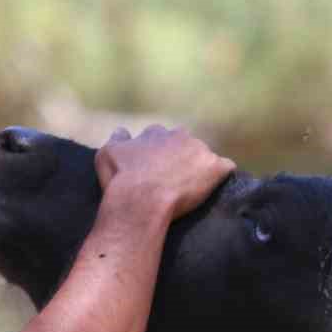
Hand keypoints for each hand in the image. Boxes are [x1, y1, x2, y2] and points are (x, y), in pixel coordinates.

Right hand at [96, 125, 235, 220]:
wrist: (140, 200)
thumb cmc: (121, 179)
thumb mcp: (107, 154)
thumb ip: (117, 139)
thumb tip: (122, 130)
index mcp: (155, 134)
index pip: (160, 136)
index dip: (158, 151)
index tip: (155, 166)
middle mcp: (178, 136)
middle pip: (184, 142)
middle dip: (181, 155)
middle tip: (174, 177)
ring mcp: (199, 151)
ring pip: (203, 155)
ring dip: (200, 166)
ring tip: (194, 185)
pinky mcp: (215, 168)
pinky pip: (225, 167)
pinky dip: (221, 175)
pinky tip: (216, 186)